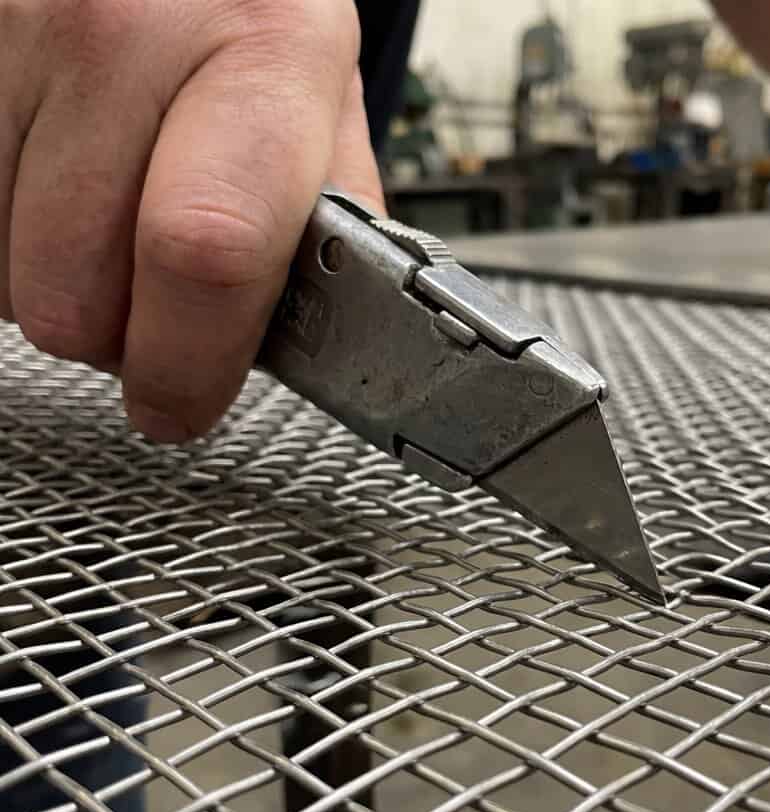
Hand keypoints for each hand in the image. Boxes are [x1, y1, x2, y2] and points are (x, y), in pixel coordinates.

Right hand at [2, 0, 383, 442]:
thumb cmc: (245, 9)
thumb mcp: (320, 95)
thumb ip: (326, 221)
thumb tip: (323, 340)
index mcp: (264, 50)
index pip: (205, 251)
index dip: (186, 362)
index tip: (181, 403)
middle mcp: (124, 28)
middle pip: (74, 293)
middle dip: (113, 340)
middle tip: (150, 310)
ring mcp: (15, 29)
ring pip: (2, 273)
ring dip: (55, 286)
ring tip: (104, 226)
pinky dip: (7, 243)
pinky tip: (51, 196)